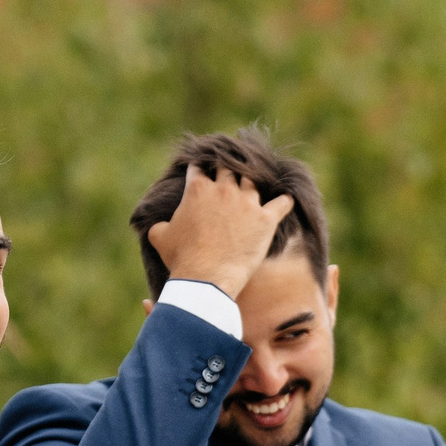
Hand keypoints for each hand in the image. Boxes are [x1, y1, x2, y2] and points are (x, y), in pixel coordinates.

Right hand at [148, 166, 294, 299]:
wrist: (206, 278)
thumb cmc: (181, 259)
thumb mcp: (159, 238)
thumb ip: (159, 224)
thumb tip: (158, 225)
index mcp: (198, 188)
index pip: (199, 167)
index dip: (201, 167)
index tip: (204, 170)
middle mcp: (224, 188)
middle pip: (229, 168)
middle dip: (228, 169)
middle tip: (230, 174)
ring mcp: (247, 202)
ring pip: (253, 182)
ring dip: (253, 184)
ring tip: (256, 185)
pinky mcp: (266, 219)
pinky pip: (282, 203)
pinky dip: (285, 200)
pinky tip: (287, 198)